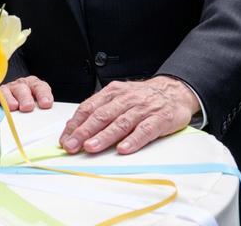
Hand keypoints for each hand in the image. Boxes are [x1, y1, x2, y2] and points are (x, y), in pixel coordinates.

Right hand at [0, 76, 53, 112]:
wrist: (12, 101)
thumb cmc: (28, 105)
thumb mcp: (37, 106)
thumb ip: (41, 111)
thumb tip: (49, 124)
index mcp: (34, 85)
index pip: (40, 87)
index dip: (43, 95)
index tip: (46, 104)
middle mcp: (20, 85)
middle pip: (22, 88)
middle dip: (25, 97)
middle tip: (27, 107)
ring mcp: (7, 89)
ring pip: (7, 91)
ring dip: (9, 99)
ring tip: (13, 107)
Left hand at [60, 76, 198, 155]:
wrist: (175, 90)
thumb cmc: (143, 97)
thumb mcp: (120, 96)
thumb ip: (100, 109)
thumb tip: (75, 126)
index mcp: (113, 92)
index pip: (89, 108)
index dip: (75, 124)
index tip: (65, 138)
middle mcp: (126, 99)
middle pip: (101, 116)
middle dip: (84, 132)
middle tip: (71, 146)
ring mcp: (143, 109)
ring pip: (120, 123)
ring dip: (104, 137)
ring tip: (90, 148)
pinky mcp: (159, 119)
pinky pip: (144, 130)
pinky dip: (133, 140)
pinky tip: (123, 149)